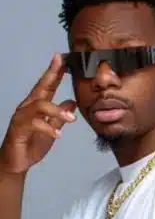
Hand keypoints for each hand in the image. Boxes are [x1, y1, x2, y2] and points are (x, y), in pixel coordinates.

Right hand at [0, 55, 76, 175]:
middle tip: (63, 65)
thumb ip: (60, 116)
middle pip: (40, 88)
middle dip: (51, 75)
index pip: (47, 86)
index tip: (63, 58)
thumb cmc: (33, 143)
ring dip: (56, 111)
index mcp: (36, 106)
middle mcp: (27, 107)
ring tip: (71, 119)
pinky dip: (47, 129)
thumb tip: (72, 102)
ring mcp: (22, 117)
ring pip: (38, 106)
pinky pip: (33, 125)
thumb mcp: (52, 129)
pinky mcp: (19, 130)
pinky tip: (58, 135)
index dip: (54, 72)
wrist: (17, 161)